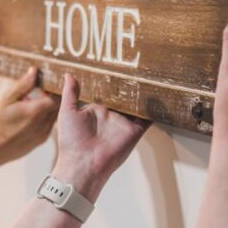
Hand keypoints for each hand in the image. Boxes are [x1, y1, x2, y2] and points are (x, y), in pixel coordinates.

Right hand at [0, 67, 57, 174]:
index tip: (47, 81)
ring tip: (34, 101)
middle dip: (52, 96)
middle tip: (41, 88)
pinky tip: (30, 115)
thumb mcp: (6, 99)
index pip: (58, 96)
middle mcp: (44, 124)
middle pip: (58, 106)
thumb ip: (23, 85)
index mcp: (36, 111)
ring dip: (48, 107)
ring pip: (54, 116)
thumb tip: (35, 71)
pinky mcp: (40, 142)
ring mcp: (43, 135)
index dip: (54, 87)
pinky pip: (49, 126)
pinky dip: (44, 118)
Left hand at [53, 73, 149, 199]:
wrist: (82, 164)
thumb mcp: (67, 112)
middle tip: (136, 64)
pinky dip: (154, 109)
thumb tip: (68, 74)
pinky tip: (160, 95)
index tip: (117, 63)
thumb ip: (70, 93)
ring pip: (137, 105)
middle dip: (130, 84)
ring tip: (150, 75)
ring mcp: (124, 123)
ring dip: (143, 94)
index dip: (112, 80)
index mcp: (97, 109)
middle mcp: (112, 115)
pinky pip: (147, 118)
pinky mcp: (134, 131)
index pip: (107, 91)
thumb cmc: (71, 141)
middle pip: (124, 96)